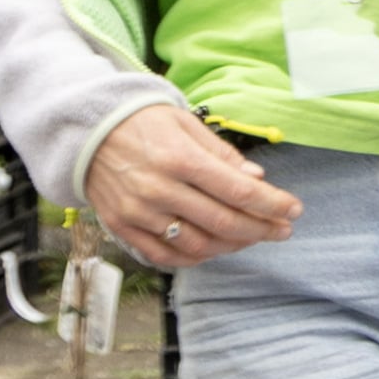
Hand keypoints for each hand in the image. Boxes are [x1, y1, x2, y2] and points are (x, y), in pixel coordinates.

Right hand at [84, 103, 300, 268]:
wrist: (86, 130)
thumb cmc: (142, 122)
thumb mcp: (184, 123)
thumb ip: (221, 154)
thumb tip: (256, 178)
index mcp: (179, 158)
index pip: (237, 191)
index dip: (271, 204)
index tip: (293, 210)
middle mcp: (160, 189)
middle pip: (223, 221)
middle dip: (260, 229)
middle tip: (283, 230)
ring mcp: (139, 212)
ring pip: (198, 244)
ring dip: (233, 245)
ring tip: (252, 237)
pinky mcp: (123, 227)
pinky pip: (165, 255)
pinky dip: (195, 257)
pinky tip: (215, 248)